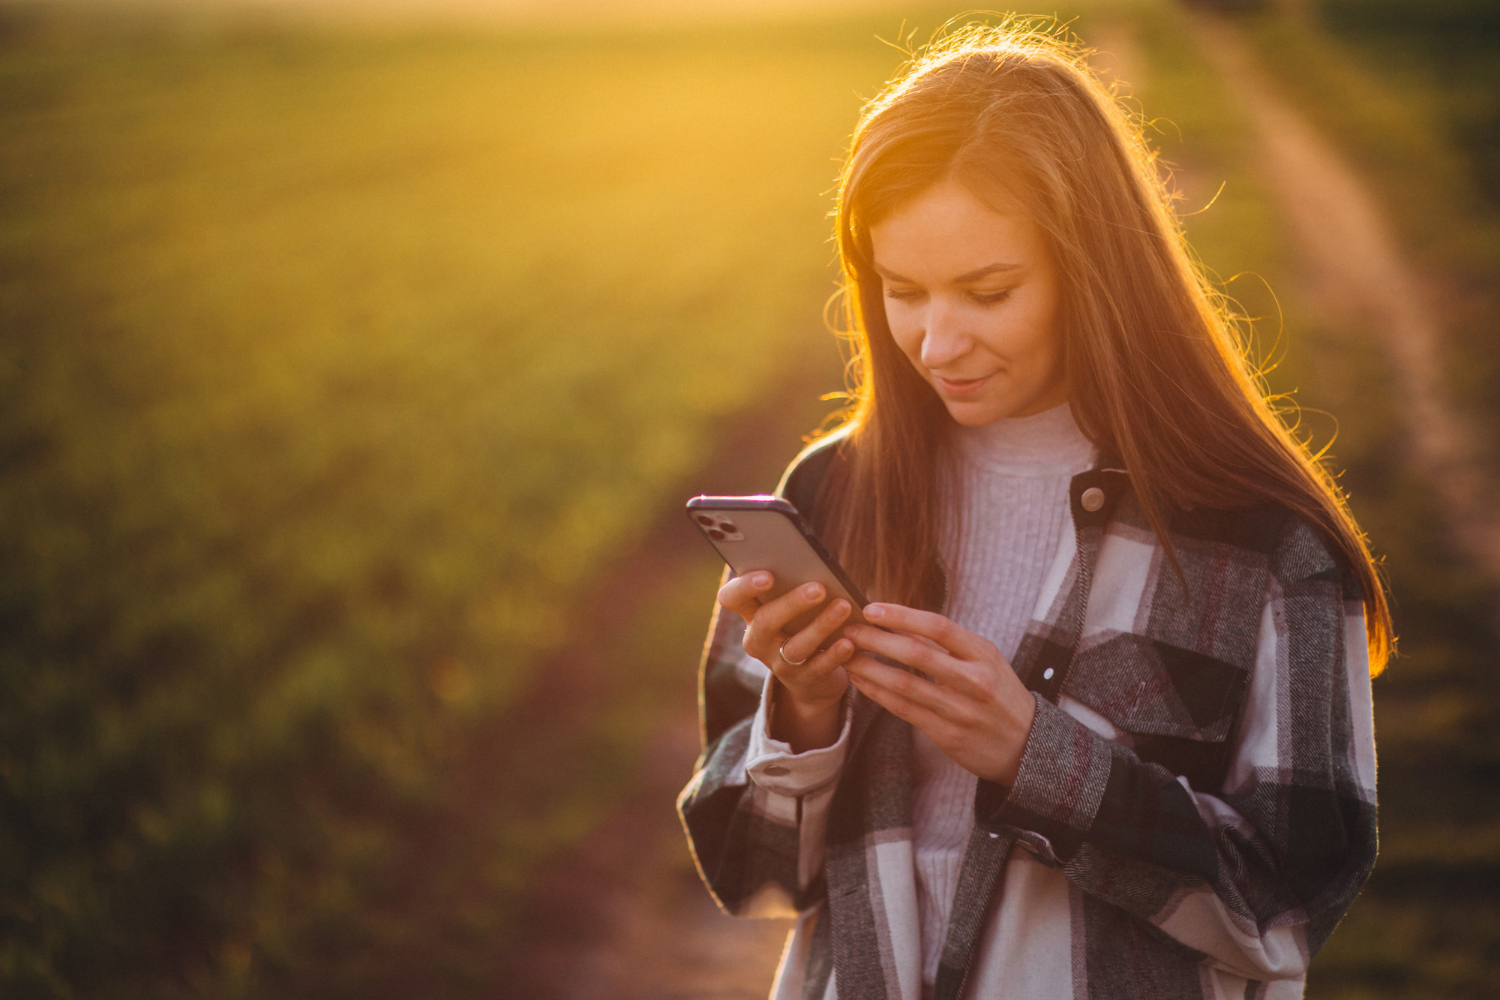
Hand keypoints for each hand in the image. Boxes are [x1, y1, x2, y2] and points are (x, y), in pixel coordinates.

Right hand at [716, 572, 855, 750]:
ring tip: (843, 606)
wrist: (808, 674)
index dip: (745, 586)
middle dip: (792, 603)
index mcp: (750, 613)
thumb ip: (793, 585)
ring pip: (796, 646)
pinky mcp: (803, 678)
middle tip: (819, 588)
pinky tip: (848, 642)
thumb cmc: (799, 622)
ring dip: (821, 625)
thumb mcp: (789, 606)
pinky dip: (835, 654)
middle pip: (765, 621)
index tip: (769, 575)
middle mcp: (758, 639)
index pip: (731, 598)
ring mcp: (778, 662)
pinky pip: (818, 667)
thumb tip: (817, 565)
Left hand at [844, 604, 1035, 785]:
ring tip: (845, 655)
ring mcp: (959, 709)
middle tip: (847, 630)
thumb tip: (901, 621)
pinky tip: (860, 681)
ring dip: (869, 667)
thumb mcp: (984, 661)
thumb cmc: (1000, 694)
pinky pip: (904, 710)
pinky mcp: (946, 734)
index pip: (937, 626)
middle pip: (916, 654)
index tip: (870, 608)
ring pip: (904, 684)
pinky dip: (878, 693)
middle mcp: (973, 680)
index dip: (901, 615)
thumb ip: (946, 644)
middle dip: (876, 640)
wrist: (1027, 745)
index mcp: (983, 653)